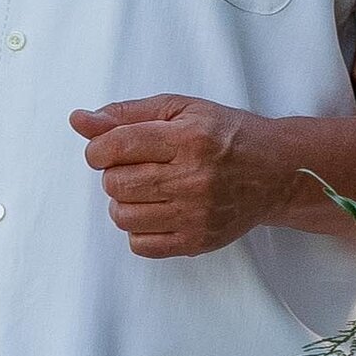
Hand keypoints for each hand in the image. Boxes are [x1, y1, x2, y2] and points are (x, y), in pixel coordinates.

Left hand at [72, 98, 282, 255]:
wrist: (277, 173)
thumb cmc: (226, 136)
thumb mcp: (180, 110)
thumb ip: (126, 114)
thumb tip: (79, 120)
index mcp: (188, 139)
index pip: (116, 147)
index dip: (98, 149)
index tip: (106, 150)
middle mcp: (193, 178)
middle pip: (115, 184)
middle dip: (115, 174)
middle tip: (137, 167)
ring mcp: (196, 214)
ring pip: (123, 216)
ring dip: (125, 202)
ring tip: (147, 189)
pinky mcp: (198, 241)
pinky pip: (141, 245)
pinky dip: (139, 229)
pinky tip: (157, 211)